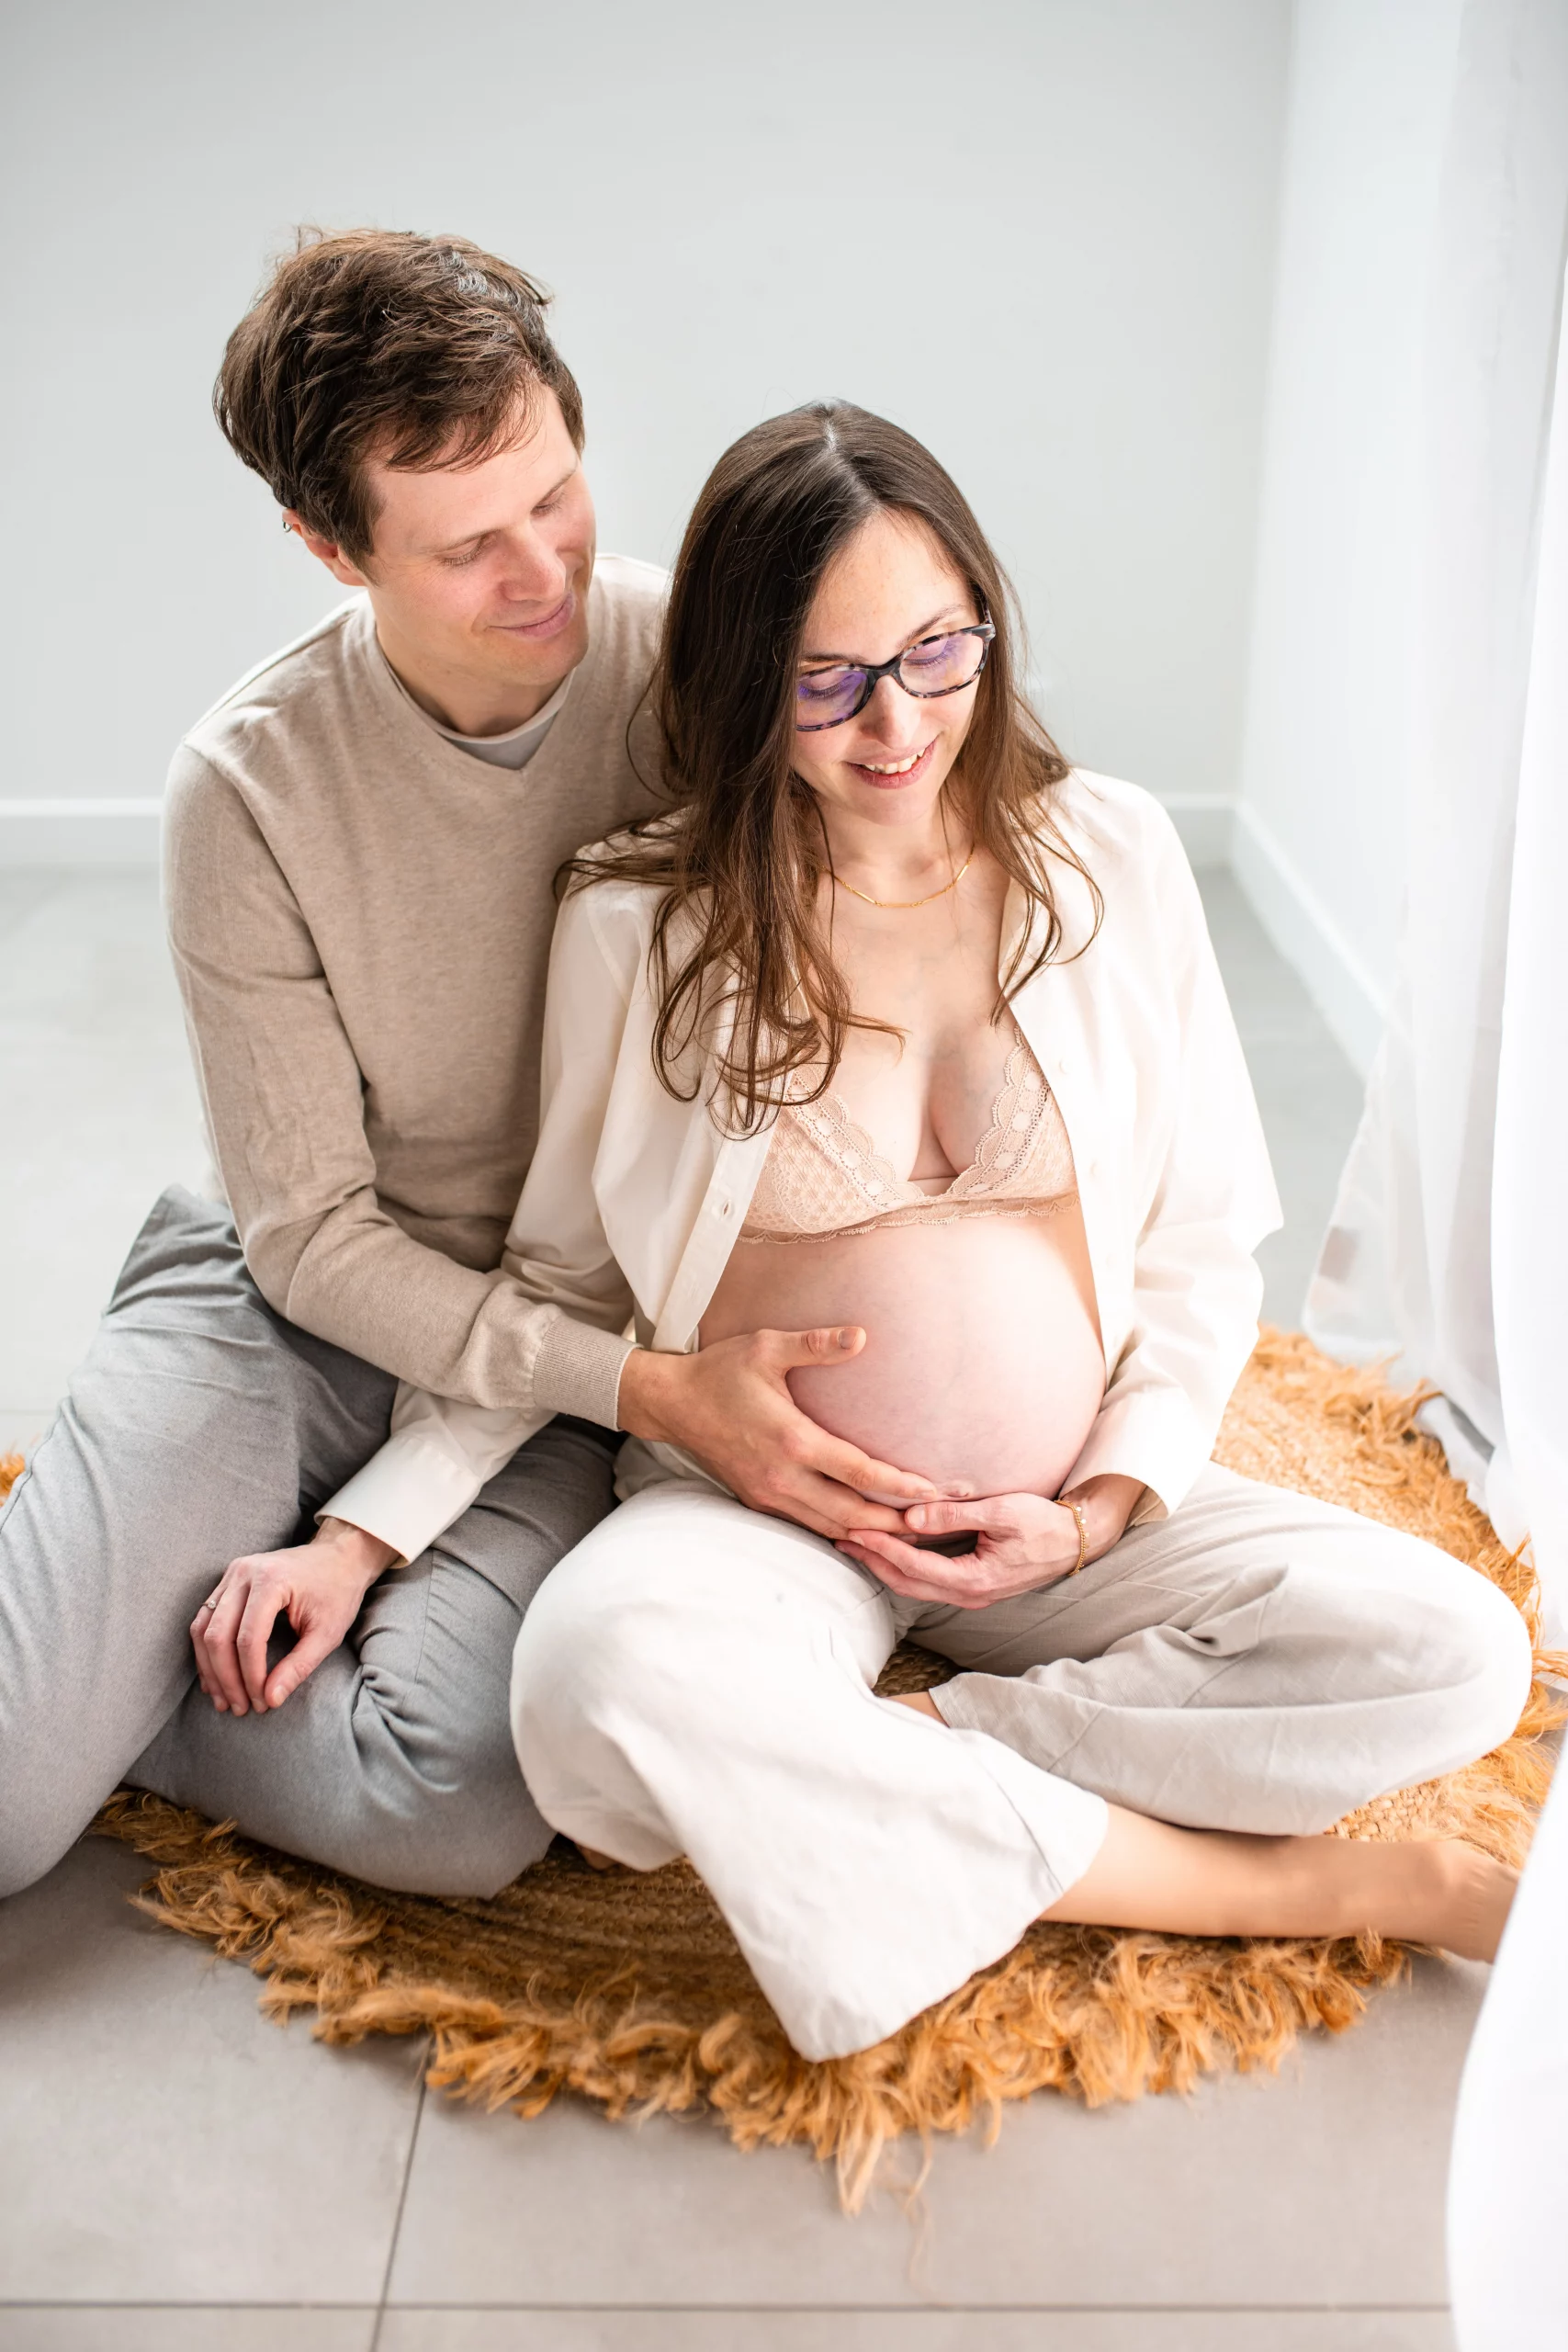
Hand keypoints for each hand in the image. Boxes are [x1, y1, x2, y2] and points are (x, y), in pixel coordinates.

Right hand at [190, 1517, 399, 1716]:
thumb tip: (271, 1700)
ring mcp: (232, 1574)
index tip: (262, 1703)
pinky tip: (216, 1678)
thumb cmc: (337, 1592)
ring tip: (224, 1701)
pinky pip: (205, 1620)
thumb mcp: (328, 1632)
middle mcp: (244, 1573)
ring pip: (203, 1629)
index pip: (248, 1639)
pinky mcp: (228, 1581)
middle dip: (226, 1679)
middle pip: (218, 1636)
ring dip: (210, 1669)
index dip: (250, 1677)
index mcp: (271, 1580)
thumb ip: (299, 1666)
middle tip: (240, 1709)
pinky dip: (207, 1652)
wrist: (339, 1555)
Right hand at [616, 1327, 968, 1540]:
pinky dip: (840, 1531)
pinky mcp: (760, 1501)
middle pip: (852, 1514)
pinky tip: (863, 1530)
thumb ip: (817, 1345)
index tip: (933, 1491)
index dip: (900, 1486)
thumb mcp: (767, 1348)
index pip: (859, 1473)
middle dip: (894, 1523)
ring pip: (831, 1528)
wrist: (673, 1403)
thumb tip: (862, 1336)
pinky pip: (809, 1525)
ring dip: (870, 1533)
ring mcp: (770, 1494)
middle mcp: (783, 1476)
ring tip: (908, 1533)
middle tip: (933, 1524)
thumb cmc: (722, 1370)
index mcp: (792, 1439)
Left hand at [837, 1474, 1144, 1609]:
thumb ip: (955, 1515)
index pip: (914, 1566)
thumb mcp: (1002, 1511)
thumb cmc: (1043, 1523)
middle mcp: (969, 1594)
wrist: (1075, 1540)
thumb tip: (911, 1518)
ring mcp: (970, 1594)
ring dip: (883, 1564)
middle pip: (905, 1582)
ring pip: (914, 1585)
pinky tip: (888, 1548)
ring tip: (854, 1543)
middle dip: (871, 1561)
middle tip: (838, 1537)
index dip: (881, 1547)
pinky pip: (927, 1580)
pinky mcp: (972, 1585)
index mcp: (974, 1580)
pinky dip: (902, 1565)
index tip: (854, 1528)